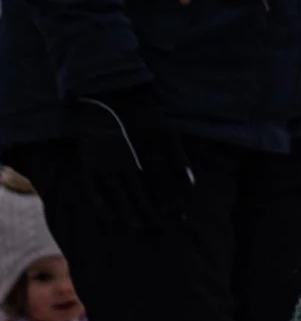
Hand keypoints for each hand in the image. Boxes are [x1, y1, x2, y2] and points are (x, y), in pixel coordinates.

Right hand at [71, 85, 189, 223]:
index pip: (161, 183)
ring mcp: (104, 159)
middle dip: (154, 211)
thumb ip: (180, 159)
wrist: (106, 93)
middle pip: (141, 192)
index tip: (180, 216)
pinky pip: (93, 186)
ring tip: (140, 226)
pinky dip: (102, 201)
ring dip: (130, 211)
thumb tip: (192, 186)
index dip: (170, 201)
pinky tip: (112, 214)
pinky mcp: (88, 159)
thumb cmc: (142, 113)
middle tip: (164, 227)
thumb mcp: (166, 130)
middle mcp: (124, 157)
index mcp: (145, 148)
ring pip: (118, 192)